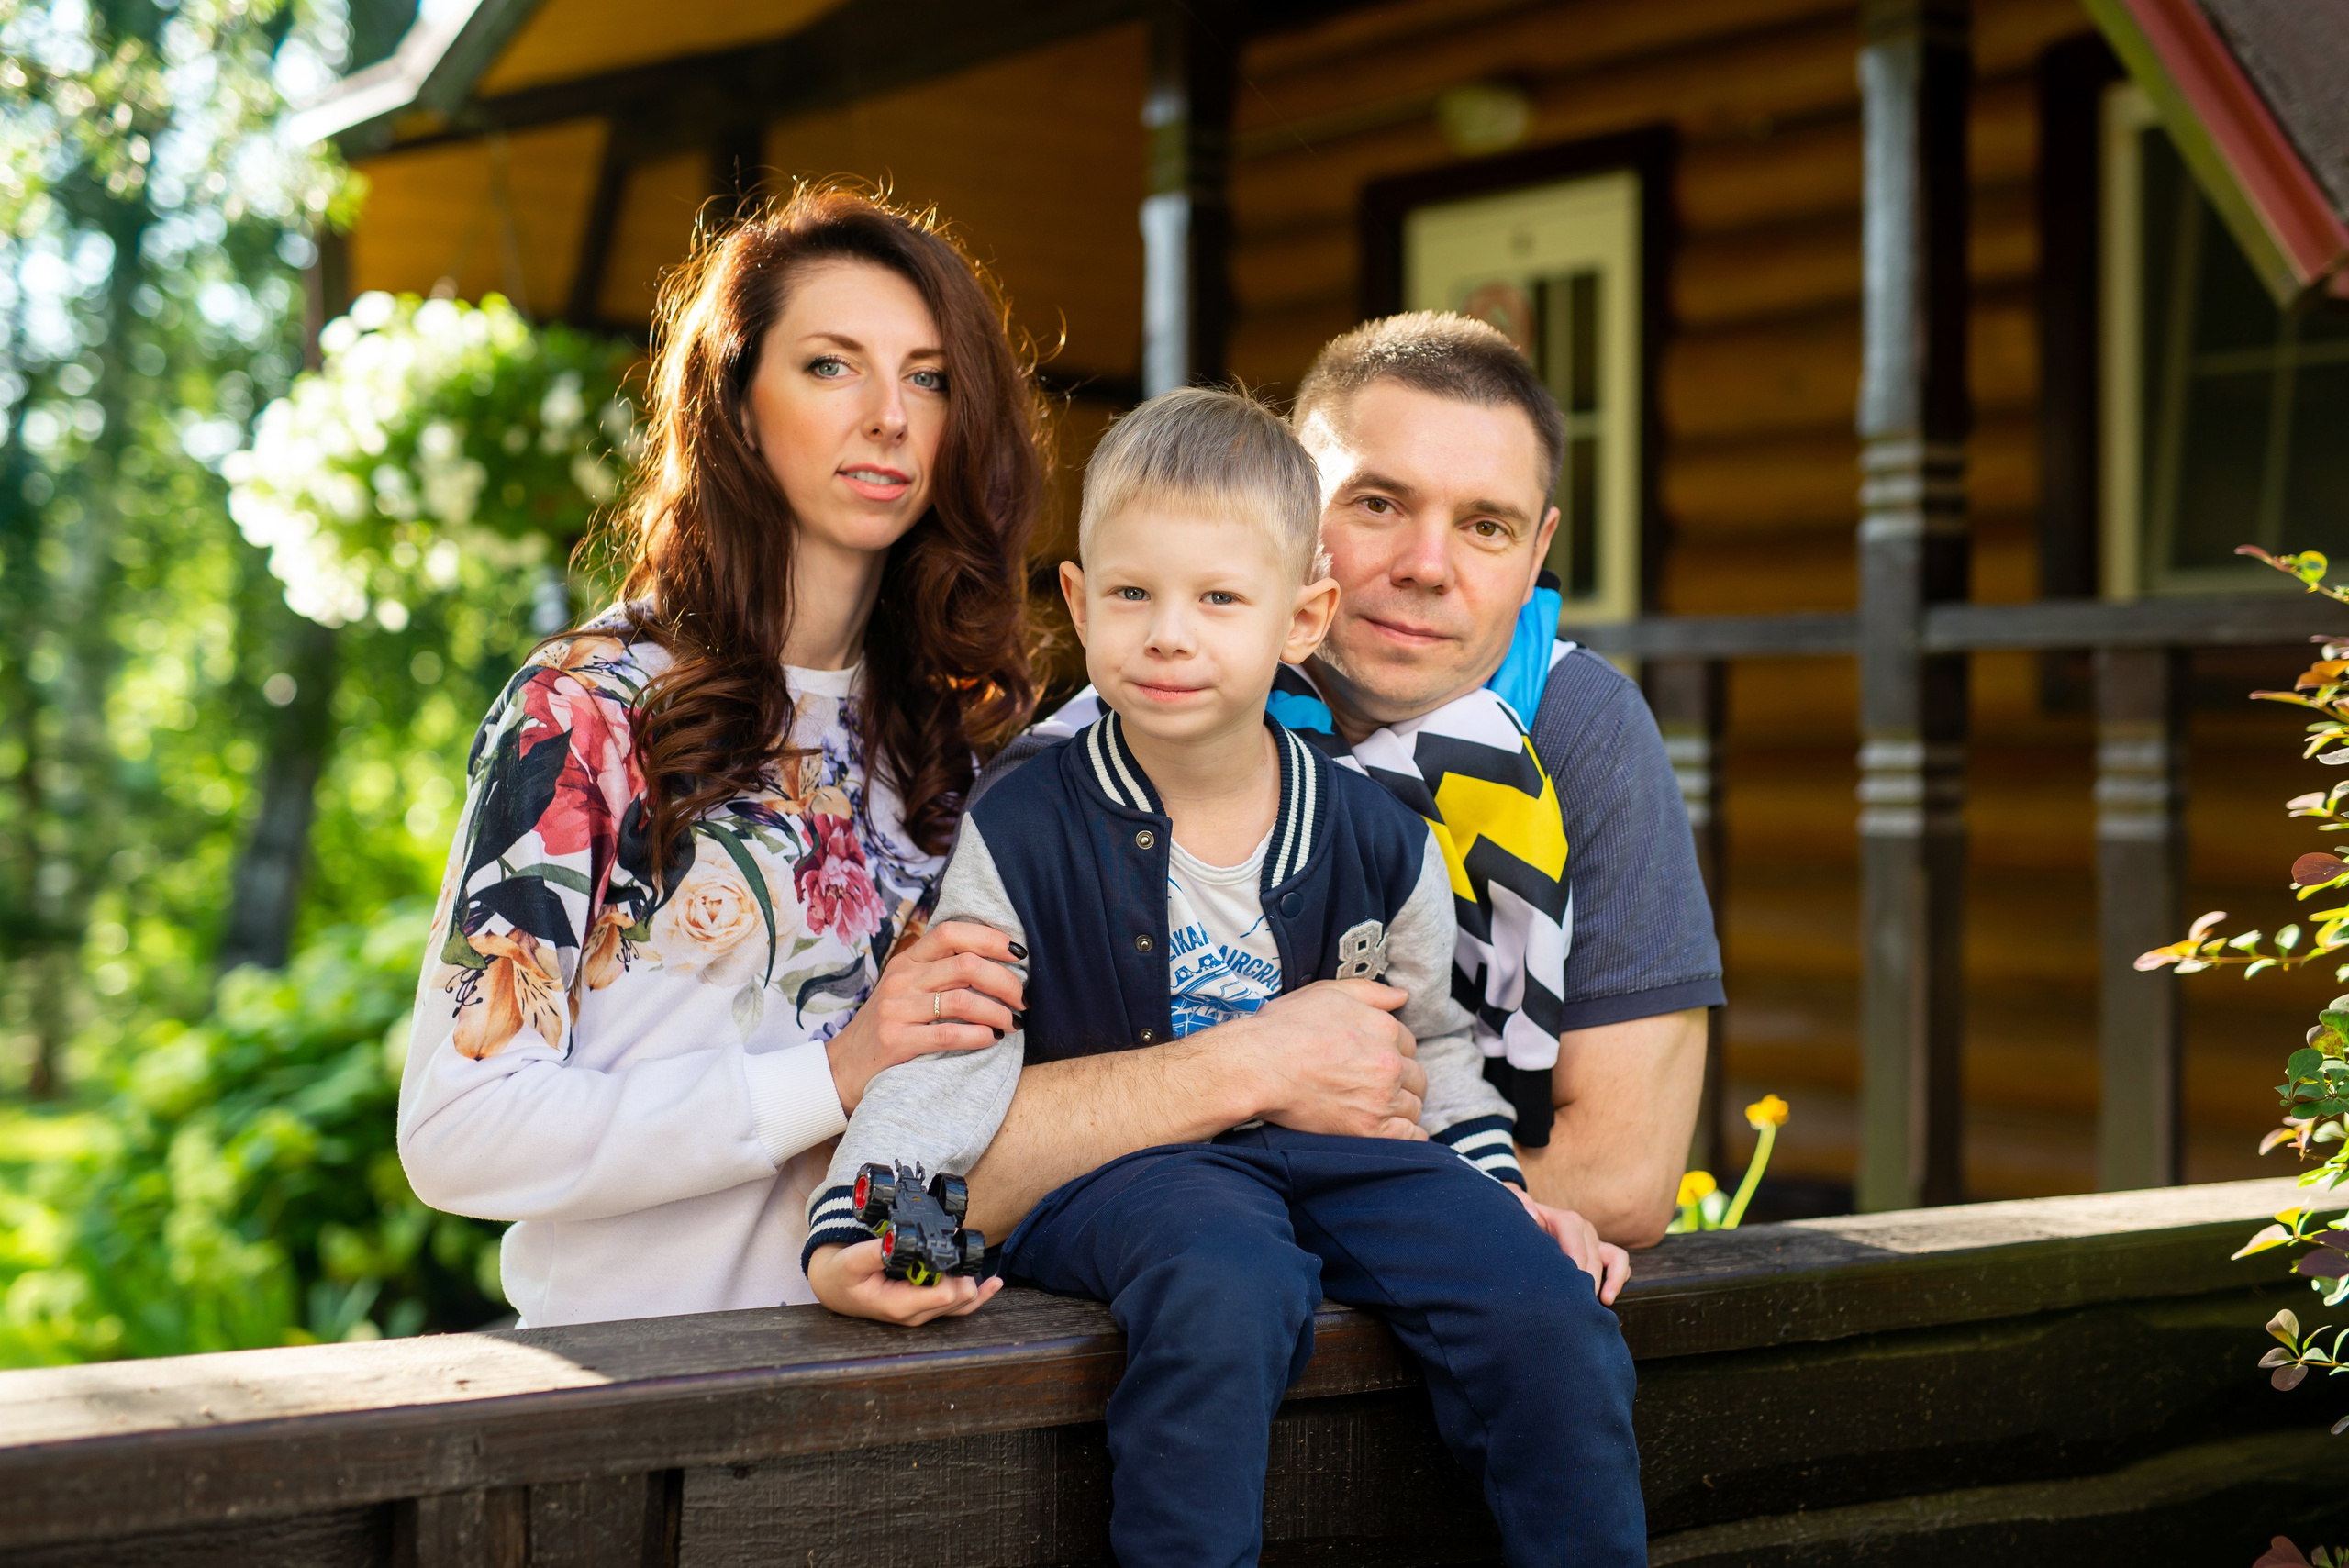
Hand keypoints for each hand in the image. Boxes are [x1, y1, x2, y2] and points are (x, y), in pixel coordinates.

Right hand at [806, 1240, 1003, 1324]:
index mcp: (900, 1305)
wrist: (837, 1288)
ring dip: (973, 1283)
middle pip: (958, 1299)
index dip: (956, 1275)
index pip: (945, 1296)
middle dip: (963, 1275)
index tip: (951, 1253)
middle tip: (956, 1249)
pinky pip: (958, 1307)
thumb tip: (900, 1239)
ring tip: (981, 1266)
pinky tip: (994, 1285)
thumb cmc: (844, 1275)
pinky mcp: (926, 1308)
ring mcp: (922, 1314)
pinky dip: (978, 1295)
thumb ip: (877, 1252)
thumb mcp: (853, 1260)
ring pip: (962, 1304)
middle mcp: (915, 1315)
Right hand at [827, 921, 1027, 1113]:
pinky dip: (978, 1036)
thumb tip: (998, 963)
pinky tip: (991, 1039)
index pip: (951, 932)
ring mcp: (896, 1009)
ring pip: (962, 1000)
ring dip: (998, 1012)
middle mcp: (901, 979)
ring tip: (1013, 1023)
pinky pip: (948, 1035)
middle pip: (966, 965)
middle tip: (1022, 1000)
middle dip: (1005, 981)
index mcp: (907, 960)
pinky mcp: (896, 1041)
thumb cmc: (889, 1025)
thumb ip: (941, 971)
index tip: (1019, 953)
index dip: (990, 938)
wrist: (843, 1066)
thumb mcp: (907, 988)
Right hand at [1233, 978, 1426, 1140]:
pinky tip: (1396, 1131)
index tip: (1375, 1059)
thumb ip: (1371, 992)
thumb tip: (1402, 996)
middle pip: (1416, 1075)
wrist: (1257, 1066)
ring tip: (1379, 1108)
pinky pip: (1408, 1137)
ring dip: (1402, 1106)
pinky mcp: (1368, 1129)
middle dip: (1403, 1079)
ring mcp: (1381, 1098)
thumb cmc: (1285, 1027)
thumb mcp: (1328, 993)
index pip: (1407, 1043)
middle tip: (1378, 1085)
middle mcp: (1389, 1062)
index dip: (1392, 1050)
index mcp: (1384, 1028)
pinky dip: (1409, 1135)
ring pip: (1413, 1106)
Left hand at [1514, 1189, 1629, 1305]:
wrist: (1527, 1216)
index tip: (1569, 1290)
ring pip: (1616, 1258)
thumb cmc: (1522, 1217)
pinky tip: (1607, 1297)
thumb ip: (1521, 1203)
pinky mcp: (1600, 1250)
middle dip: (1589, 1282)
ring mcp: (1594, 1240)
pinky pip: (1619, 1262)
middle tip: (1578, 1304)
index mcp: (1567, 1220)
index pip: (1578, 1249)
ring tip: (1604, 1301)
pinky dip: (1619, 1278)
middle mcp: (1585, 1229)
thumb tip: (1532, 1214)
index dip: (1577, 1270)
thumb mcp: (1517, 1205)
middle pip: (1594, 1259)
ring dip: (1614, 1280)